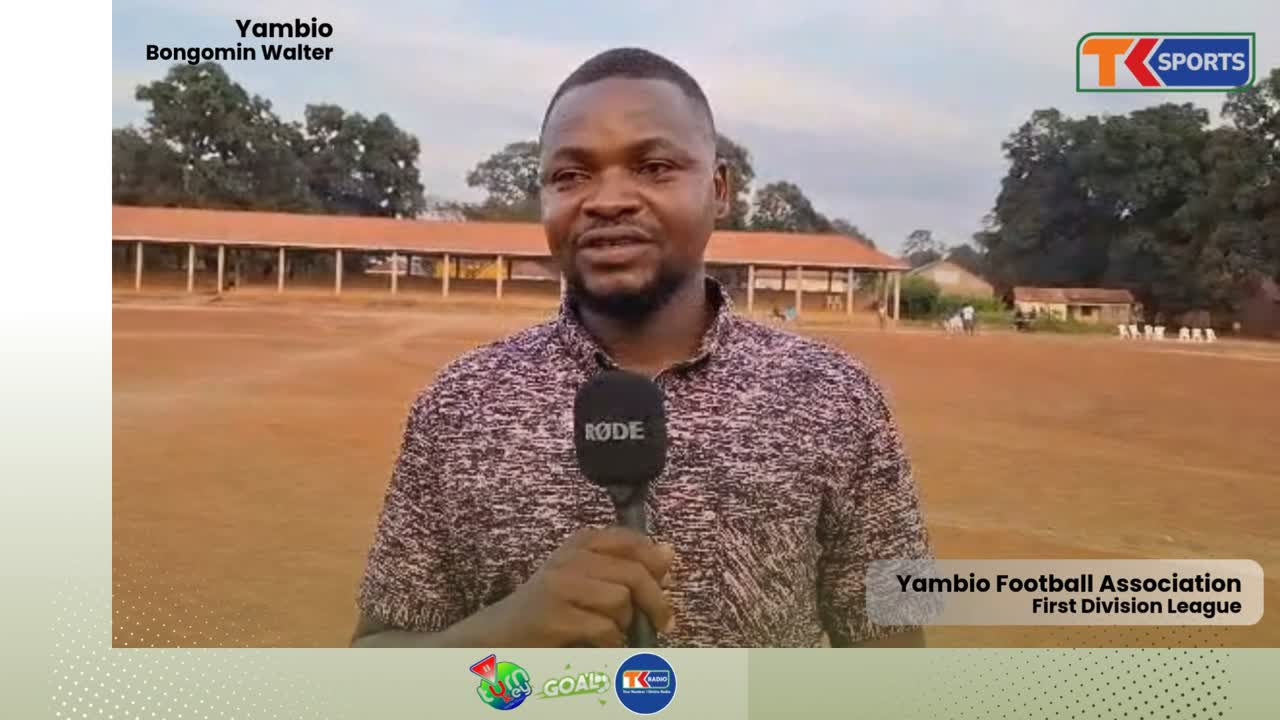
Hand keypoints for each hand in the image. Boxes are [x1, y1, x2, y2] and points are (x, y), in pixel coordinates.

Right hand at [477, 527, 674, 646]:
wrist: (498, 635)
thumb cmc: (549, 608)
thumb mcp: (587, 579)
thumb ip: (625, 566)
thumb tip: (669, 552)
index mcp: (580, 543)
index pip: (631, 541)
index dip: (655, 563)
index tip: (666, 584)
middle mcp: (569, 557)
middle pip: (634, 573)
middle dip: (655, 600)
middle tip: (664, 622)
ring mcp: (559, 585)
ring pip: (620, 600)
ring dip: (625, 624)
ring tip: (613, 632)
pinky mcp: (553, 617)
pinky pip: (603, 628)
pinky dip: (610, 643)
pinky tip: (600, 647)